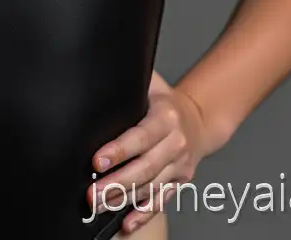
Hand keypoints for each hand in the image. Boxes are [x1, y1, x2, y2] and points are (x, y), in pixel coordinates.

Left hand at [87, 71, 208, 234]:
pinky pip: (161, 201)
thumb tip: (102, 68)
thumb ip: (131, 78)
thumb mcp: (151, 82)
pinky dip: (144, 214)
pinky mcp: (179, 182)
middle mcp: (175, 143)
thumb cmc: (165, 100)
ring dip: (124, 199)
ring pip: (151, 187)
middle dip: (116, 182)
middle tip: (91, 193)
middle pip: (145, 168)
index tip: (97, 161)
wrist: (199, 119)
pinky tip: (126, 223)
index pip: (141, 136)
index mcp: (166, 117)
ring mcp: (179, 166)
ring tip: (99, 205)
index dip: (119, 150)